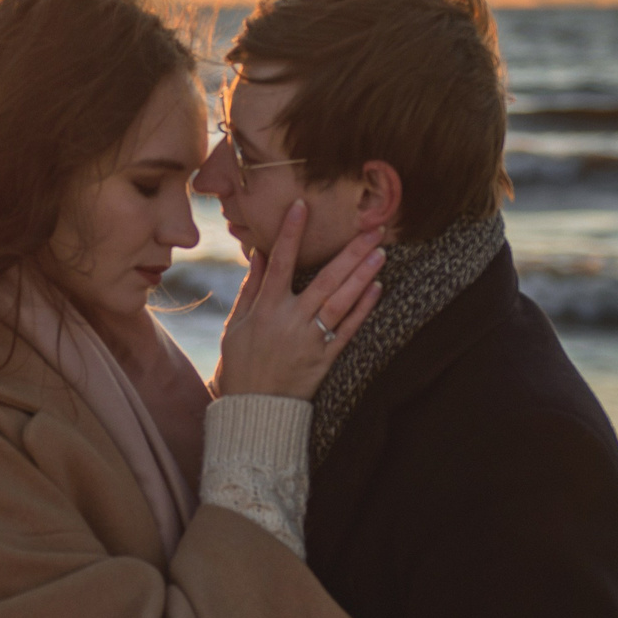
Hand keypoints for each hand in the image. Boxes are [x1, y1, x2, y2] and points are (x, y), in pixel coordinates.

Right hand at [211, 201, 383, 399]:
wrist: (255, 411)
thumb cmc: (240, 365)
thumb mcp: (236, 325)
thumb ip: (251, 288)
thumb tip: (259, 253)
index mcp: (265, 310)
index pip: (279, 263)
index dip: (290, 234)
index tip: (301, 206)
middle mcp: (289, 322)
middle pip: (324, 280)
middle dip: (349, 253)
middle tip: (372, 229)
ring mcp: (309, 341)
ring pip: (341, 302)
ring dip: (362, 276)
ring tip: (381, 253)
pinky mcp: (325, 359)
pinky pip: (348, 331)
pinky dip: (363, 309)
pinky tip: (377, 288)